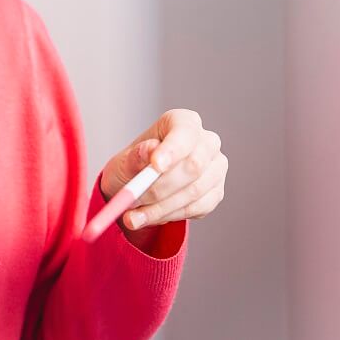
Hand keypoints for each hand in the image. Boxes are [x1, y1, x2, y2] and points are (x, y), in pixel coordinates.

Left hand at [100, 109, 228, 231]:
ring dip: (160, 208)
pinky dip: (168, 216)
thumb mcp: (124, 160)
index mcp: (183, 122)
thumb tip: (150, 150)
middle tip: (132, 200)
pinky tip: (148, 217)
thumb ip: (136, 156)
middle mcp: (206, 142)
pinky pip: (196, 208)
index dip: (172, 150)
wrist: (137, 187)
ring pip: (194, 191)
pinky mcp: (216, 193)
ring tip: (132, 216)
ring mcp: (215, 168)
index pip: (185, 132)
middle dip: (160, 187)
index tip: (155, 166)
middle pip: (193, 165)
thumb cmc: (132, 166)